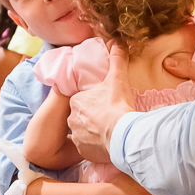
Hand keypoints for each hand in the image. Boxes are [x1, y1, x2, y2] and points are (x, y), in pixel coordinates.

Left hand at [68, 44, 134, 161]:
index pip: (82, 100)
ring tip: (108, 132)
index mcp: (76, 101)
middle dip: (92, 118)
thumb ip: (117, 60)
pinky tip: (106, 144)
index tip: (105, 105)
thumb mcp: (118, 79)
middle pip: (81, 117)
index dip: (94, 102)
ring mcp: (76, 137)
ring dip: (93, 133)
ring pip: (83, 133)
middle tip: (108, 118)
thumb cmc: (117, 106)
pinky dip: (95, 147)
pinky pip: (87, 148)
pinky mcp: (83, 151)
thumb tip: (118, 42)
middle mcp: (72, 119)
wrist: (122, 135)